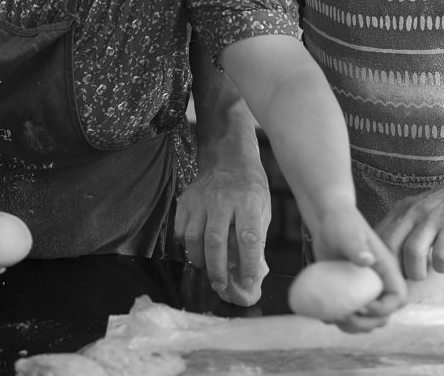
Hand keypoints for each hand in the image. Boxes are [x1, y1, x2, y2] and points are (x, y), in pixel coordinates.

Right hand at [175, 155, 270, 305]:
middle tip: (220, 286)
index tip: (248, 282)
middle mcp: (222, 200)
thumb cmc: (250, 186)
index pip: (248, 238)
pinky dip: (186, 246)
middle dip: (217, 269)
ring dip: (199, 260)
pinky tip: (196, 250)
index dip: (248, 264)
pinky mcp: (185, 201)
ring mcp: (200, 200)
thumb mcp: (263, 208)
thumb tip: (253, 271)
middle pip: (215, 241)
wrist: (228, 157)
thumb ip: (257, 238)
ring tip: (207, 270)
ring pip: (193, 237)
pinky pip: (181, 230)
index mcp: (247, 202)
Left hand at [309, 206, 406, 331]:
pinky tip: (324, 314)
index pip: (398, 299)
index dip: (383, 309)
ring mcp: (364, 290)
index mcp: (387, 270)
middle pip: (384, 316)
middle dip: (365, 323)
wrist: (327, 221)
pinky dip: (340, 321)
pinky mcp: (350, 294)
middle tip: (342, 315)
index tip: (361, 305)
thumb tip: (367, 260)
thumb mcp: (348, 234)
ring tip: (332, 317)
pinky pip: (352, 316)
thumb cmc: (340, 222)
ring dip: (352, 327)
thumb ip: (357, 247)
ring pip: (367, 321)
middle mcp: (379, 283)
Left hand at [374, 169, 443, 281]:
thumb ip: (406, 230)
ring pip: (412, 252)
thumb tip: (392, 262)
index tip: (387, 278)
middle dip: (394, 272)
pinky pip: (442, 254)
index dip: (379, 263)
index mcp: (402, 211)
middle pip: (389, 246)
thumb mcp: (421, 212)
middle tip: (404, 284)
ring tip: (426, 275)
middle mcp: (414, 213)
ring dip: (417, 271)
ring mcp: (434, 218)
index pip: (378, 239)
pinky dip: (443, 267)